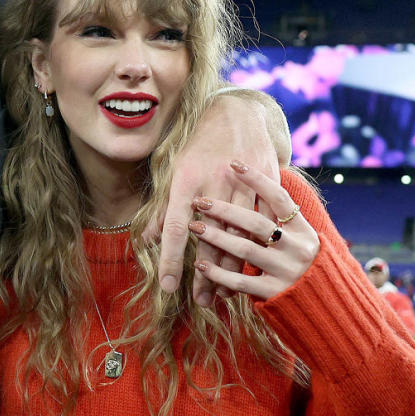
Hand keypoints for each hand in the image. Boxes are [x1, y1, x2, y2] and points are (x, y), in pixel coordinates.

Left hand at [146, 91, 283, 302]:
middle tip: (200, 302)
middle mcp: (214, 183)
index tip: (168, 287)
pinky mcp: (266, 184)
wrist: (238, 113)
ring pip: (239, 235)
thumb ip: (163, 208)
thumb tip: (148, 240)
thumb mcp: (174, 171)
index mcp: (186, 180)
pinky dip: (256, 248)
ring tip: (222, 295)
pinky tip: (249, 271)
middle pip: (210, 238)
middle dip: (205, 274)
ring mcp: (242, 184)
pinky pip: (262, 224)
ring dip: (231, 268)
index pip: (175, 228)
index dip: (172, 259)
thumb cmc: (198, 145)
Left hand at [189, 160, 319, 299]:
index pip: (279, 198)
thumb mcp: (299, 238)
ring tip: (193, 228)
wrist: (326, 305)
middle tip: (199, 201)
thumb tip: (252, 190)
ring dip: (216, 238)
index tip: (234, 163)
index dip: (257, 179)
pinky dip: (219, 273)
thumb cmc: (301, 265)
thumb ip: (279, 219)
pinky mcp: (275, 293)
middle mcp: (297, 248)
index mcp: (302, 230)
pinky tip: (201, 265)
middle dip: (225, 210)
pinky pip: (241, 282)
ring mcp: (287, 271)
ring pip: (246, 250)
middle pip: (256, 223)